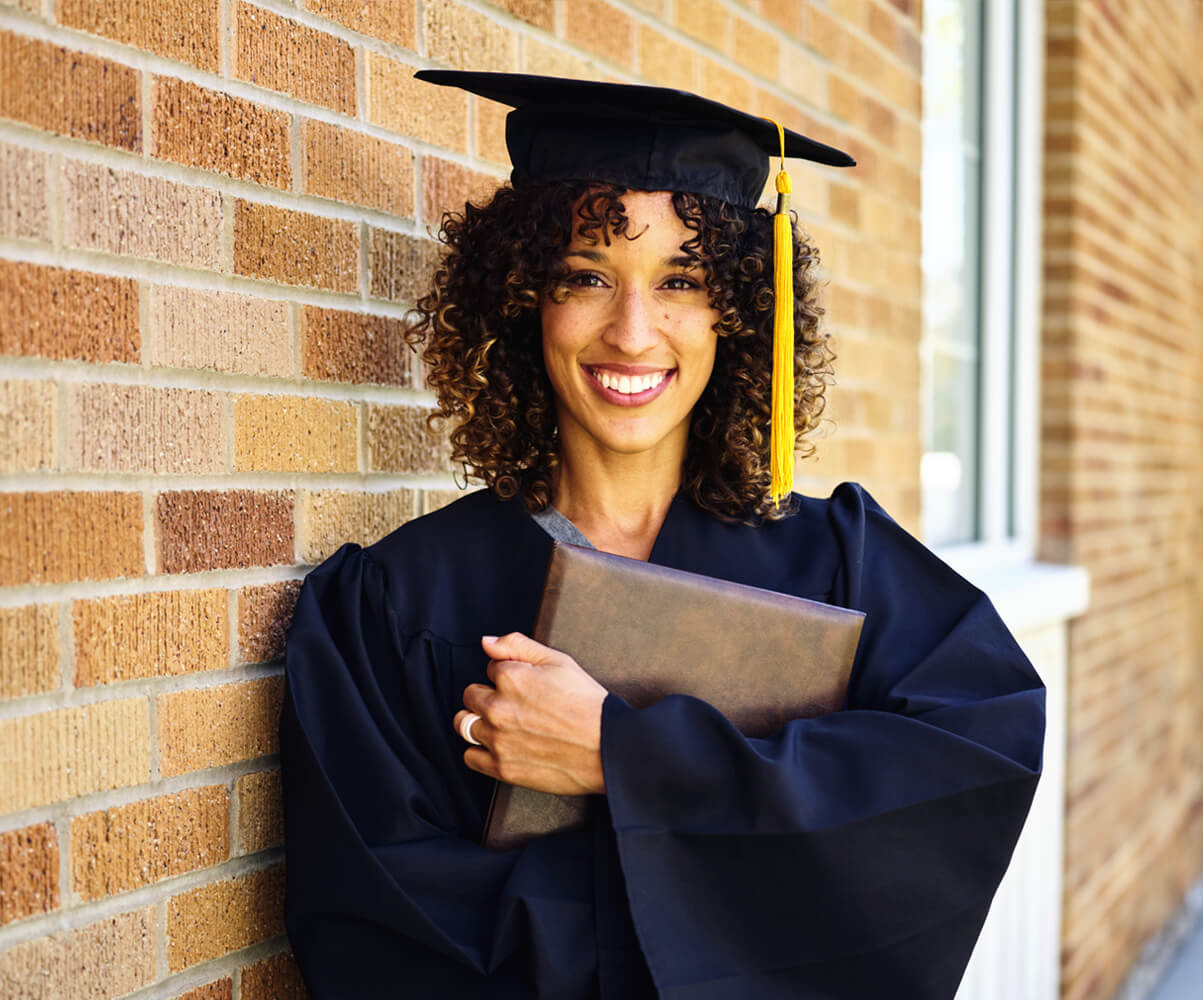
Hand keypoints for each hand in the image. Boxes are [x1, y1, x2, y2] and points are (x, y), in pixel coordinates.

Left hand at [453, 632, 607, 794]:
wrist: (606, 748)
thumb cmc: (587, 704)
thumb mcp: (559, 662)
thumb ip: (518, 645)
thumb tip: (485, 642)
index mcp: (511, 677)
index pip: (490, 667)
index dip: (507, 674)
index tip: (525, 686)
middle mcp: (498, 707)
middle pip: (470, 695)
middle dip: (488, 696)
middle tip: (515, 705)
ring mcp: (497, 739)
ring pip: (464, 724)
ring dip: (478, 721)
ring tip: (503, 725)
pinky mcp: (501, 767)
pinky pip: (470, 756)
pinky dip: (480, 751)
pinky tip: (500, 746)